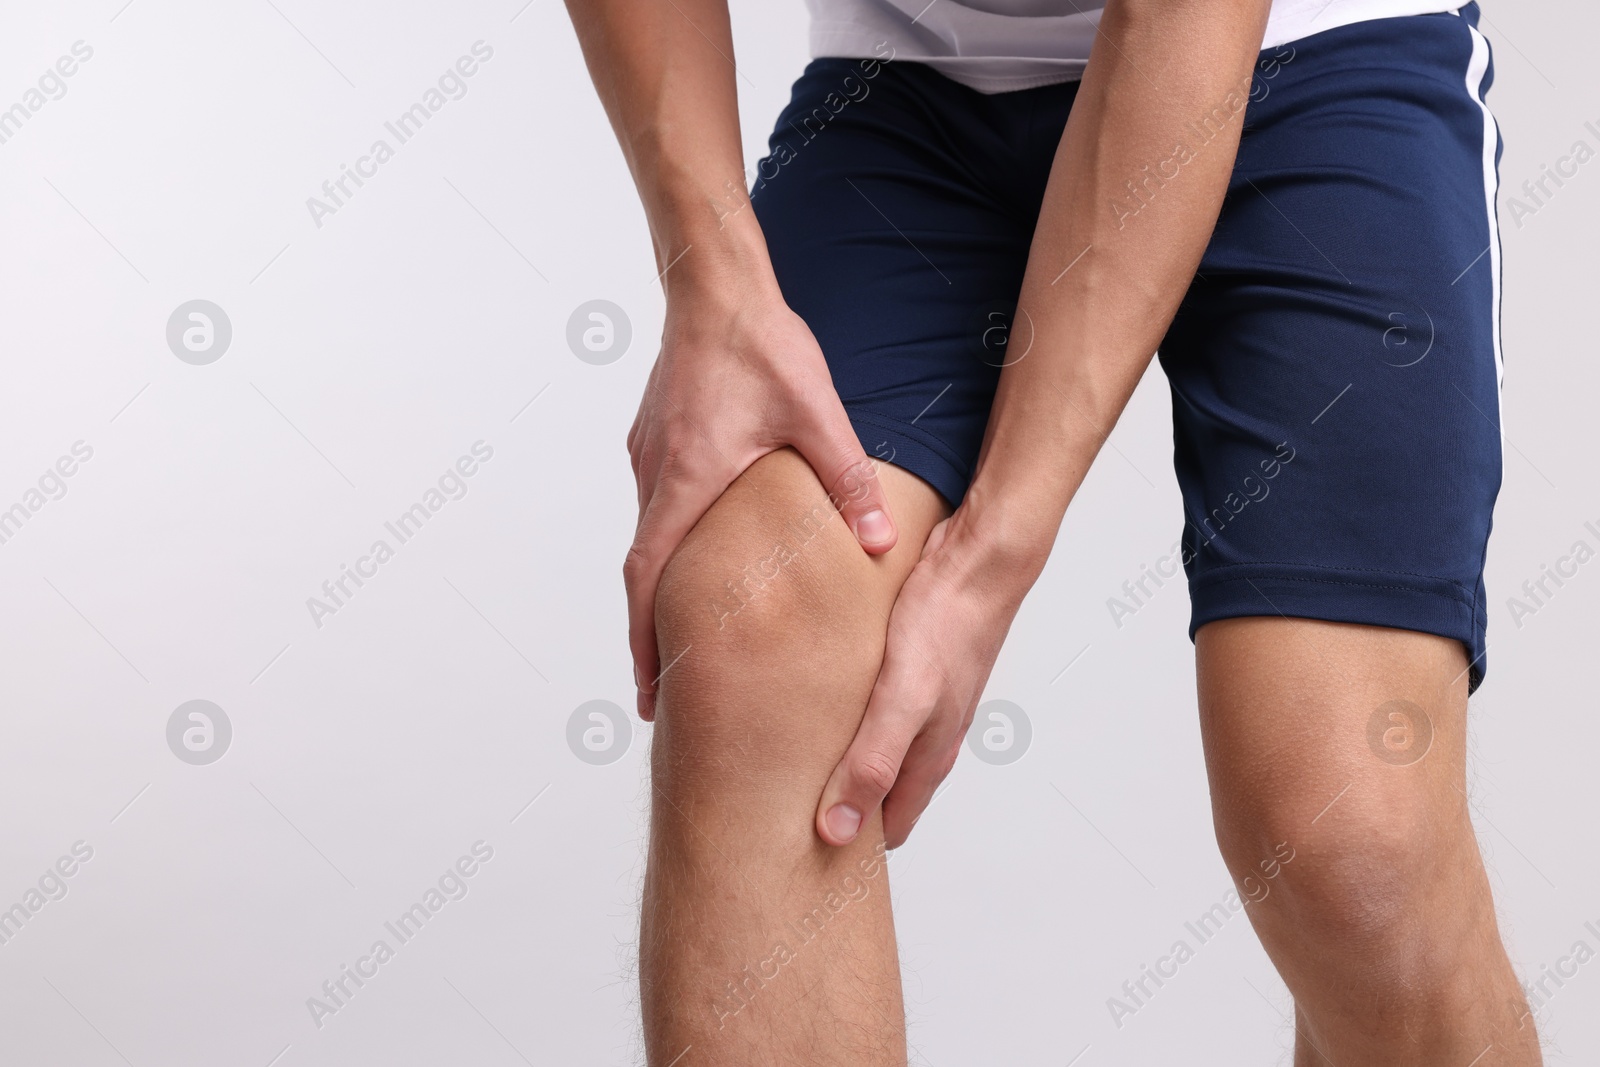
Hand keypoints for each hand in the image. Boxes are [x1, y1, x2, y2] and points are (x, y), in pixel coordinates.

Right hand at [626, 273, 899, 719]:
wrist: (715, 282)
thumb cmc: (759, 344)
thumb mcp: (817, 416)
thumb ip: (849, 481)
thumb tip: (881, 542)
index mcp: (688, 481)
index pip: (650, 581)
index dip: (645, 642)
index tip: (647, 692)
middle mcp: (657, 474)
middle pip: (641, 571)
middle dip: (650, 633)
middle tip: (664, 687)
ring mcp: (650, 454)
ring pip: (648, 534)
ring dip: (660, 586)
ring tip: (685, 631)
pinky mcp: (655, 436)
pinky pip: (656, 501)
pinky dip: (669, 541)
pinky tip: (700, 551)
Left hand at [814, 505, 1033, 847]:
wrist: (977, 559)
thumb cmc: (946, 626)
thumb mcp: (902, 701)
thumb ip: (872, 764)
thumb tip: (837, 833)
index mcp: (928, 755)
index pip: (889, 827)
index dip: (853, 852)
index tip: (806, 866)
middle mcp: (925, 733)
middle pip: (879, 791)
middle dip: (839, 811)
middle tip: (779, 821)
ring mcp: (918, 699)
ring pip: (873, 747)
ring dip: (836, 762)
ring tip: (785, 768)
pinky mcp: (904, 665)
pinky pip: (868, 706)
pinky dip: (840, 718)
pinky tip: (809, 705)